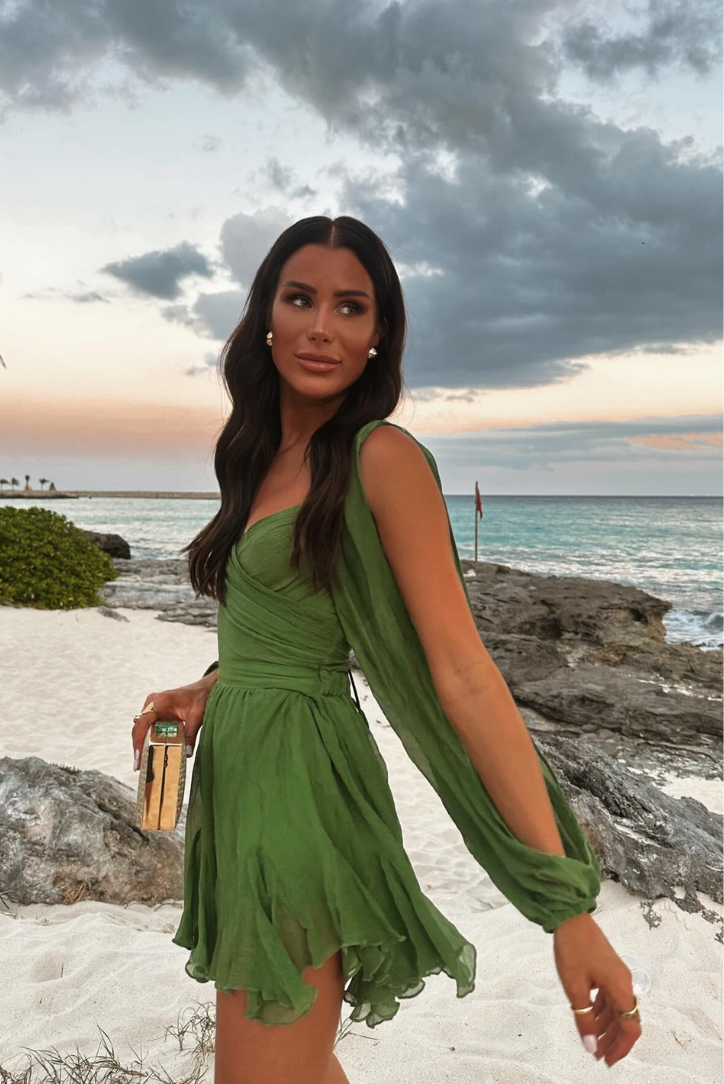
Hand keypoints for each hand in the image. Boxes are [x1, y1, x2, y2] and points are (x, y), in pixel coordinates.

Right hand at [131, 669, 216, 771]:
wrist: (205, 688)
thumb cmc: (200, 697)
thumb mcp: (197, 716)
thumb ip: (190, 735)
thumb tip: (187, 753)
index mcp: (159, 701)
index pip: (142, 723)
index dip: (138, 741)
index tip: (139, 756)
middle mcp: (152, 704)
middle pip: (140, 728)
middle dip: (138, 747)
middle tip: (139, 766)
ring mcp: (153, 708)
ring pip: (143, 730)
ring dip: (142, 745)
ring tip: (142, 764)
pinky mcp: (157, 714)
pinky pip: (150, 728)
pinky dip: (149, 741)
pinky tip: (151, 754)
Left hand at [553, 911, 641, 1068]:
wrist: (570, 917)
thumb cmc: (573, 947)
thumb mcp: (575, 988)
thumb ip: (584, 1019)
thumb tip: (591, 1045)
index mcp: (621, 987)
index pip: (630, 1027)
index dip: (621, 1048)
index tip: (608, 1060)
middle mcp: (624, 982)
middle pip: (626, 1020)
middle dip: (613, 1041)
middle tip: (599, 1055)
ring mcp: (617, 975)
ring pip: (617, 1009)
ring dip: (607, 1027)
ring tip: (594, 1041)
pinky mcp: (609, 969)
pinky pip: (610, 997)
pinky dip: (603, 1011)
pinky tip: (591, 1017)